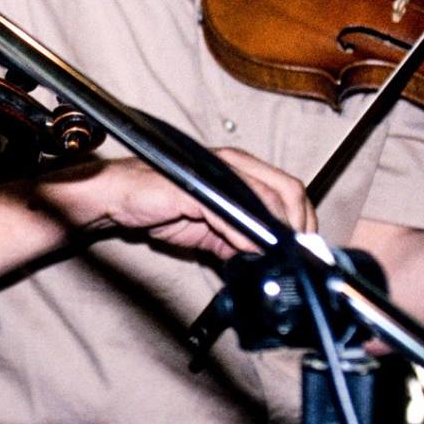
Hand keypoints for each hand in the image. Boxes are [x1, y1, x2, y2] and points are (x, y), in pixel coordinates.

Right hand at [63, 149, 317, 260]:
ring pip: (266, 198)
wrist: (119, 198)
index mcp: (240, 169)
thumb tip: (273, 259)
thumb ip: (245, 238)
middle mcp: (232, 164)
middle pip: (288, 190)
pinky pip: (230, 212)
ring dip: (275, 233)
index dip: (304, 220)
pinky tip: (245, 252)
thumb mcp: (215, 229)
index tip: (303, 248)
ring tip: (273, 256)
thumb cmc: (162, 207)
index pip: (290, 189)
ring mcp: (214, 173)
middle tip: (294, 255)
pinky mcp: (194, 188)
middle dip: (298, 227)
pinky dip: (244, 235)